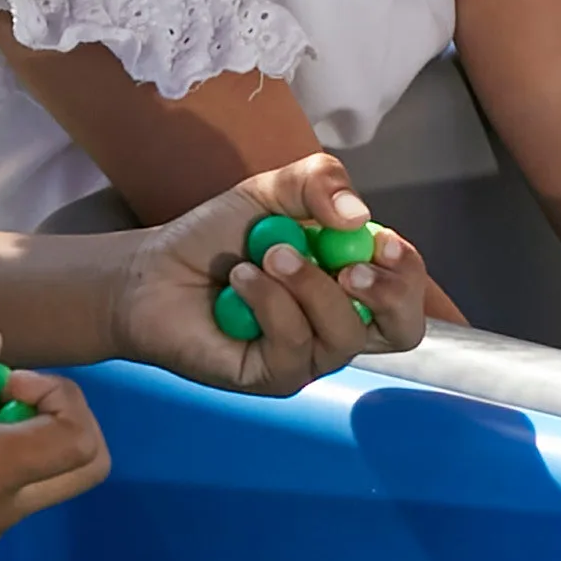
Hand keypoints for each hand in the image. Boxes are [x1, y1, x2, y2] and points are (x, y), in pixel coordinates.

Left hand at [100, 158, 433, 389]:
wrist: (152, 271)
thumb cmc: (214, 239)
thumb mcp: (271, 192)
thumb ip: (319, 182)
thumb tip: (359, 216)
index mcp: (351, 283)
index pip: (408, 289)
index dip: (407, 270)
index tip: (380, 241)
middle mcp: (338, 325)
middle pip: (403, 331)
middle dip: (388, 294)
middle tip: (349, 264)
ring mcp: (308, 357)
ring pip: (343, 334)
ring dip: (308, 284)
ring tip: (268, 254)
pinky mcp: (272, 378)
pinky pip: (293, 345)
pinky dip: (269, 301)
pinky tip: (240, 279)